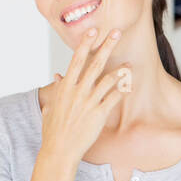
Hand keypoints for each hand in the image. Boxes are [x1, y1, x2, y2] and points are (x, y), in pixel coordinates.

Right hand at [39, 27, 126, 162]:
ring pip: (108, 79)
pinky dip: (122, 89)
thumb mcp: (51, 106)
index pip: (76, 59)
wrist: (59, 150)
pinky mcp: (99, 114)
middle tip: (117, 32)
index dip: (86, 44)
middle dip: (106, 46)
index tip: (93, 30)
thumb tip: (58, 76)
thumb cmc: (53, 130)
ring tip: (129, 62)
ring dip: (120, 69)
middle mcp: (77, 91)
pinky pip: (114, 98)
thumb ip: (56, 89)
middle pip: (94, 63)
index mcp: (64, 87)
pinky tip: (129, 84)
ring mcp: (88, 102)